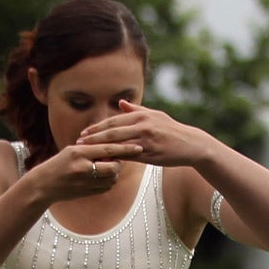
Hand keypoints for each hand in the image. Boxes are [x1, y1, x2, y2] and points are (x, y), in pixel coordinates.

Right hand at [30, 141, 143, 201]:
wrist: (44, 185)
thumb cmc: (59, 164)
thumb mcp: (72, 151)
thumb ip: (92, 149)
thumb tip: (114, 148)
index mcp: (79, 153)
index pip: (108, 149)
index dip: (125, 148)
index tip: (139, 147)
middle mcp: (83, 168)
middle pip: (113, 166)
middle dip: (119, 163)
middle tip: (118, 159)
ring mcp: (85, 182)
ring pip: (112, 178)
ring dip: (113, 173)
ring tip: (104, 168)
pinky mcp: (88, 193)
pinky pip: (106, 187)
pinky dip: (107, 182)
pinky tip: (100, 178)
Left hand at [76, 100, 209, 167]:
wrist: (190, 144)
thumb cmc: (171, 130)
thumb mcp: (155, 115)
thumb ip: (136, 110)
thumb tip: (120, 103)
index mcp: (141, 115)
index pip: (114, 121)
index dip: (97, 127)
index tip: (83, 133)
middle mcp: (142, 125)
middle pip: (112, 131)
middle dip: (94, 137)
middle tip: (78, 142)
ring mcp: (146, 140)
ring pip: (119, 144)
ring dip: (101, 149)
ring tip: (87, 154)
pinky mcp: (150, 153)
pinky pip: (129, 157)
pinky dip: (116, 160)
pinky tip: (105, 165)